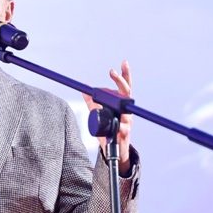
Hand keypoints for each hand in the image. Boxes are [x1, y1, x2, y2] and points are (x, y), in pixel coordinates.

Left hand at [82, 60, 132, 174]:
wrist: (115, 150)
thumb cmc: (108, 130)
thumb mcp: (98, 114)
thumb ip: (92, 103)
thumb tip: (84, 90)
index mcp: (121, 105)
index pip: (125, 87)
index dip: (126, 74)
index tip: (124, 62)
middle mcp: (126, 111)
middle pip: (127, 93)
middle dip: (120, 81)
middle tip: (111, 72)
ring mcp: (127, 122)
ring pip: (125, 110)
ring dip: (118, 102)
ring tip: (113, 95)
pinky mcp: (125, 134)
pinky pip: (124, 128)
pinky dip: (121, 126)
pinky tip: (119, 125)